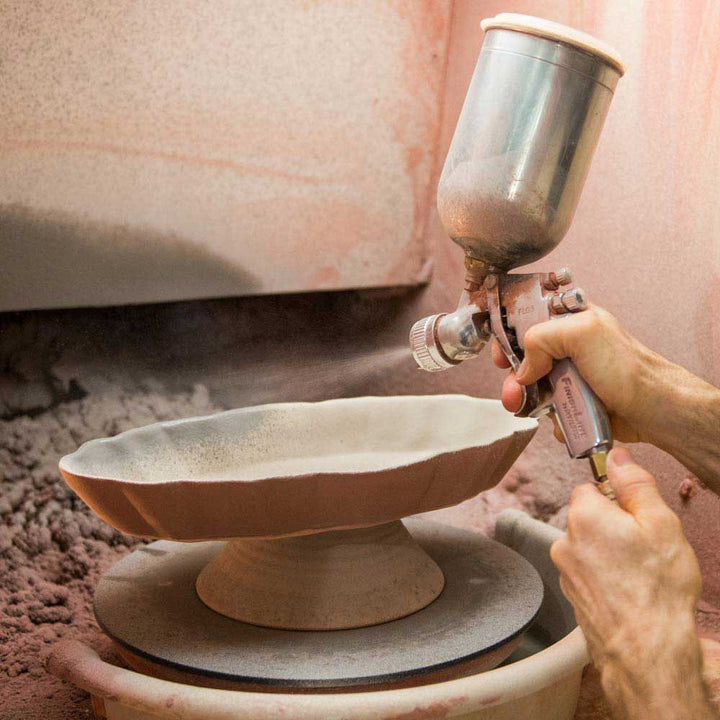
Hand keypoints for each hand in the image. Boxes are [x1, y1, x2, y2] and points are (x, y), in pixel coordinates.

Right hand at [491, 305, 655, 442]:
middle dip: (513, 375)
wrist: (653, 411)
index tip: (500, 355)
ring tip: (530, 409)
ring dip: (527, 400)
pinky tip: (558, 420)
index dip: (508, 334)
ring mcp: (570, 374)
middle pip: (523, 356)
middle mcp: (568, 344)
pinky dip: (548, 417)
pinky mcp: (575, 400)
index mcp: (570, 318)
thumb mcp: (582, 334)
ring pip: (532, 385)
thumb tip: (523, 370)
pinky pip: (548, 407)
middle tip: (512, 391)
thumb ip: (541, 337)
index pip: (527, 316)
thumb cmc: (626, 368)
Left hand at [551, 447, 713, 719]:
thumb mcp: (660, 523)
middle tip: (644, 548)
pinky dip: (605, 577)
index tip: (637, 516)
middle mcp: (564, 540)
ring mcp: (565, 571)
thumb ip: (635, 484)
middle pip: (589, 517)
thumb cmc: (656, 588)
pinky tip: (629, 592)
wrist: (647, 651)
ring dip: (609, 553)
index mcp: (583, 515)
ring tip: (639, 575)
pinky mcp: (572, 595)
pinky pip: (588, 572)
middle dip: (613, 526)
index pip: (590, 487)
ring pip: (589, 546)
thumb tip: (617, 456)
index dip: (617, 498)